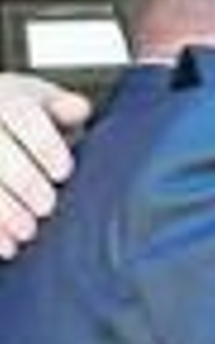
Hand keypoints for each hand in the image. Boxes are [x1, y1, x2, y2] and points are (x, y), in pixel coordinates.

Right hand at [0, 73, 89, 259]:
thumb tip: (78, 108)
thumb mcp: (40, 103)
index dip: (43, 145)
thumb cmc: (19, 117)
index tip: (63, 172)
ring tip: (27, 232)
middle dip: (24, 182)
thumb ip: (59, 108)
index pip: (20, 114)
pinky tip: (6, 246)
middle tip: (47, 206)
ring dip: (3, 210)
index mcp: (2, 97)